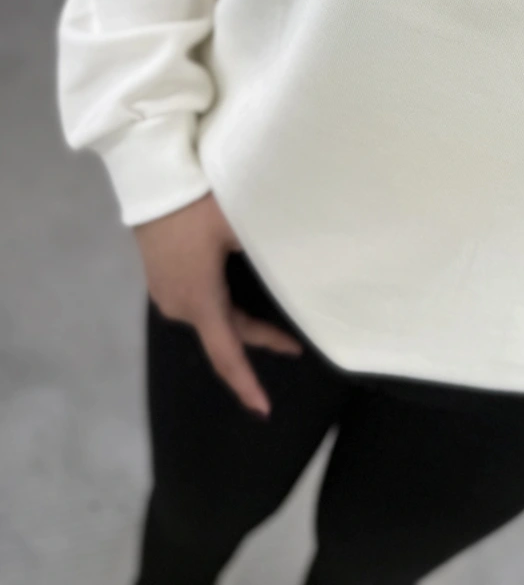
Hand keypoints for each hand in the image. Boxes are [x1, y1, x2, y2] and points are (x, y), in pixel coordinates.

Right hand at [133, 191, 301, 415]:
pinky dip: (220, 307)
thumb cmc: (200, 205)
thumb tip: (303, 259)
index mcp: (201, 300)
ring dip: (238, 323)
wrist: (153, 181)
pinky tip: (234, 296)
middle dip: (258, 342)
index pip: (227, 354)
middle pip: (224, 334)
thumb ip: (271, 251)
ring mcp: (165, 292)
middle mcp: (179, 305)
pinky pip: (196, 301)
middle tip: (293, 344)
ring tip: (271, 320)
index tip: (264, 409)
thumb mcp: (241, 226)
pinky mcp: (159, 277)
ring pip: (210, 317)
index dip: (246, 383)